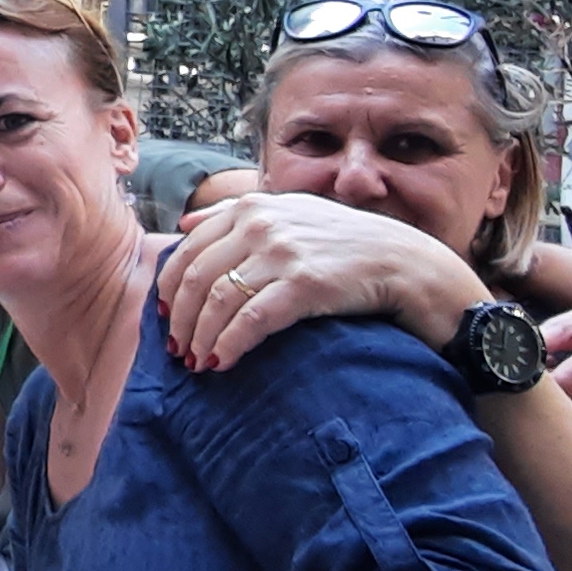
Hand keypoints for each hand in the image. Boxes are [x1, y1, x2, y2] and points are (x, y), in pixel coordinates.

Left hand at [161, 192, 482, 373]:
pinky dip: (230, 345)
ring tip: (198, 362)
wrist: (405, 262)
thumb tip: (186, 224)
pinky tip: (223, 362)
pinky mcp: (305, 284)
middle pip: (195, 278)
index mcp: (251, 208)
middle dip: (181, 320)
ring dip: (201, 338)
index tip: (167, 318)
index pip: (188, 251)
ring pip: (216, 301)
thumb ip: (237, 213)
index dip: (170, 289)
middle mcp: (261, 224)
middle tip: (179, 350)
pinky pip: (251, 321)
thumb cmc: (344, 243)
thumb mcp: (290, 213)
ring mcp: (282, 252)